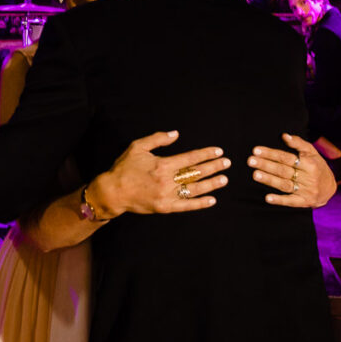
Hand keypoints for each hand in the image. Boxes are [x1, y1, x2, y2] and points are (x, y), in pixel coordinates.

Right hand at [89, 131, 229, 216]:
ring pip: (195, 189)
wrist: (113, 191)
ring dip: (211, 184)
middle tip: (227, 163)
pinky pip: (187, 206)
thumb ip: (157, 139)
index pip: (190, 158)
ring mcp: (167, 195)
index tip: (218, 151)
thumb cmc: (124, 168)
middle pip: (196, 173)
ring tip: (224, 179)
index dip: (206, 154)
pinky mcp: (165, 207)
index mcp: (162, 164)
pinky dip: (200, 203)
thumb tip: (176, 134)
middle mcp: (167, 180)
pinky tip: (212, 200)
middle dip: (213, 167)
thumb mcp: (137, 147)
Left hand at [249, 133, 335, 208]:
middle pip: (283, 170)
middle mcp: (308, 177)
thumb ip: (299, 143)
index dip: (271, 153)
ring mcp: (306, 190)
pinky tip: (268, 198)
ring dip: (269, 180)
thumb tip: (284, 136)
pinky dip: (280, 200)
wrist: (330, 188)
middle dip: (266, 165)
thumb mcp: (312, 152)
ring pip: (285, 184)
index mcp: (309, 164)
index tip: (256, 150)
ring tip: (255, 174)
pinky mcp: (304, 202)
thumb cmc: (317, 166)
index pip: (286, 158)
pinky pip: (291, 201)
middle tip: (251, 161)